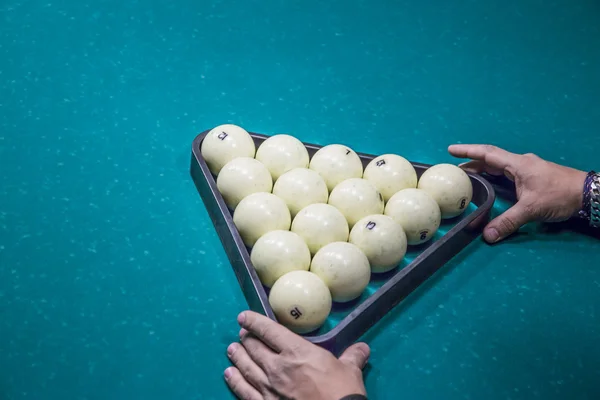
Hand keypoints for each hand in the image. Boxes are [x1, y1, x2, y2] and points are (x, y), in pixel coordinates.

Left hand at [224, 311, 368, 399]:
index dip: (254, 322)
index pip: (269, 331)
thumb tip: (362, 348)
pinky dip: (235, 381)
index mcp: (296, 352)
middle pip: (254, 347)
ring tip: (231, 349)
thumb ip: (352, 357)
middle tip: (242, 334)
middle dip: (246, 339)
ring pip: (246, 367)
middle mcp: (278, 366)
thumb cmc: (342, 393)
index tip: (244, 317)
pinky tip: (229, 374)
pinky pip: (244, 391)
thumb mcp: (350, 371)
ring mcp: (269, 387)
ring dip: (237, 356)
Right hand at [449, 144, 586, 242]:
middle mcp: (521, 163)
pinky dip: (494, 176)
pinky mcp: (534, 177)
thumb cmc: (560, 195)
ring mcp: (528, 169)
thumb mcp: (531, 209)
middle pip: (491, 159)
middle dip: (471, 163)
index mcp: (518, 164)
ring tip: (468, 177)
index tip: (450, 150)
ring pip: (500, 166)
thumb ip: (508, 221)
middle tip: (454, 170)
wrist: (588, 194)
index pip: (487, 154)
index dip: (468, 151)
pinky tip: (492, 184)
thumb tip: (487, 235)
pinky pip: (508, 173)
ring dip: (483, 169)